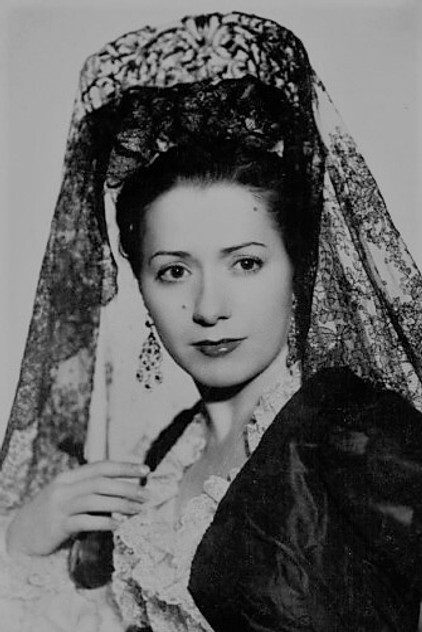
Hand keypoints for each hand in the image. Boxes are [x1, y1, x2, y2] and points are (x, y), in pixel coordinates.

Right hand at [5, 460, 148, 558]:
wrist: (20, 535)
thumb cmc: (51, 515)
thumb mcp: (67, 495)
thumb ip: (88, 489)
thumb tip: (123, 489)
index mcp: (69, 477)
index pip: (101, 466)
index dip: (125, 467)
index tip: (146, 470)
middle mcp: (64, 488)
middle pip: (101, 482)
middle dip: (127, 487)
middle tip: (147, 495)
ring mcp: (59, 506)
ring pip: (95, 500)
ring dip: (120, 504)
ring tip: (138, 510)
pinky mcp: (57, 526)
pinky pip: (85, 522)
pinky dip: (104, 522)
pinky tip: (118, 525)